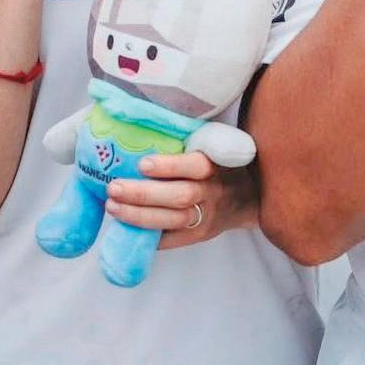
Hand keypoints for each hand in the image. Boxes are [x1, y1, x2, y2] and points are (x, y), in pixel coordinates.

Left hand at [105, 153, 258, 249]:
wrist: (251, 195)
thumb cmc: (220, 162)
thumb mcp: (213, 144)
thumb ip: (187, 139)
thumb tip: (141, 124)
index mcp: (216, 164)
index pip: (196, 166)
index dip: (169, 166)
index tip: (142, 163)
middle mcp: (214, 191)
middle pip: (180, 196)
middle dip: (143, 194)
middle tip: (114, 188)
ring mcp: (209, 216)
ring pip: (174, 220)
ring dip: (140, 215)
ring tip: (113, 207)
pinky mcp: (202, 234)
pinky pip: (174, 239)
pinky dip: (150, 236)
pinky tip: (127, 229)